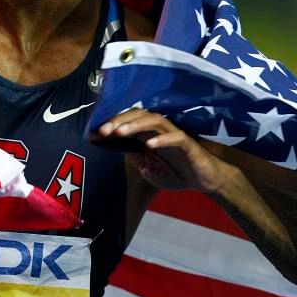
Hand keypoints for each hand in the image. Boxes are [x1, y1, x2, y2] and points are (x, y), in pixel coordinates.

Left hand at [96, 109, 228, 193]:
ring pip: (154, 120)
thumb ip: (134, 157)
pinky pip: (175, 137)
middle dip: (119, 121)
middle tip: (103, 130)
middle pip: (138, 115)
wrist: (203, 181)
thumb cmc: (175, 172)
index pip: (128, 121)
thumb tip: (114, 147)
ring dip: (136, 125)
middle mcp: (160, 130)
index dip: (111, 125)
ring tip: (120, 133)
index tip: (93, 134)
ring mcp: (174, 134)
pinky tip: (150, 146)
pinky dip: (162, 140)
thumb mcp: (148, 168)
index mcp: (148, 134)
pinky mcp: (188, 144)